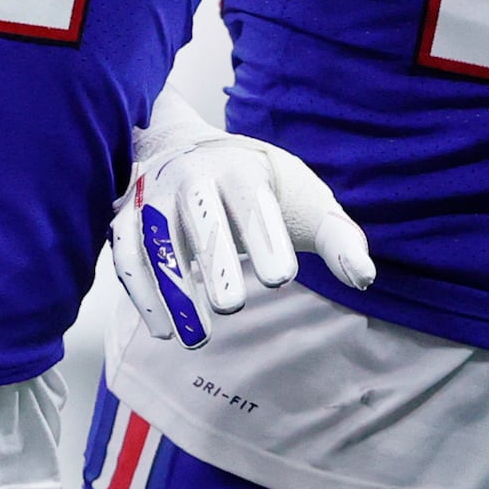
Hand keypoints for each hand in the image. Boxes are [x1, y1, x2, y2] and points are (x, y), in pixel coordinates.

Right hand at [111, 133, 375, 349]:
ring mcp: (155, 197)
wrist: (190, 148)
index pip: (252, 201)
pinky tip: (164, 331)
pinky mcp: (127, 218)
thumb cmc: (260, 186)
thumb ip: (337, 238)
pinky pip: (125, 255)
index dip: (265, 236)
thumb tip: (364, 278)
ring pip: (154, 239)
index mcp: (242, 169)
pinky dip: (140, 293)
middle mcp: (193, 178)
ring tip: (197, 339)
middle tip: (234, 307)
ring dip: (171, 288)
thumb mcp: (305, 201)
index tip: (283, 278)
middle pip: (200, 217)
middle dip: (214, 261)